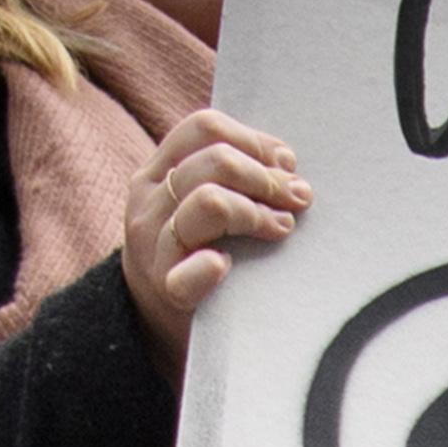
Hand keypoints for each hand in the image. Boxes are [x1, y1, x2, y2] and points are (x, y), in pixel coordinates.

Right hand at [123, 108, 312, 388]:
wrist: (158, 318)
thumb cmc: (199, 250)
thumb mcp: (201, 201)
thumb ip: (235, 176)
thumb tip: (288, 161)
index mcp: (159, 171)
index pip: (205, 128)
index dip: (255, 141)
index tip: (287, 165)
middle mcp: (150, 202)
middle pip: (216, 161)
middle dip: (268, 178)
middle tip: (298, 200)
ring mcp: (154, 245)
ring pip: (210, 202)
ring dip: (257, 212)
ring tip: (282, 228)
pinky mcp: (166, 289)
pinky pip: (187, 272)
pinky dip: (210, 267)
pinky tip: (227, 266)